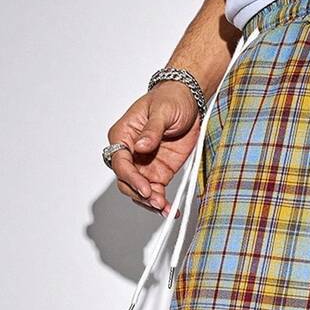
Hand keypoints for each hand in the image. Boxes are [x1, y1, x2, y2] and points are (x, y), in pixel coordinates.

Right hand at [106, 83, 201, 215]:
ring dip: (150, 202)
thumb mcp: (162, 111)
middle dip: (139, 194)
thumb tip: (140, 146)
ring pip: (139, 191)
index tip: (145, 188)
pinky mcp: (158, 173)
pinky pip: (155, 193)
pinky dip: (161, 203)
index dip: (130, 178)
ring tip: (164, 208)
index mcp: (123, 135)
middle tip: (156, 201)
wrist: (189, 102)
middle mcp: (130, 153)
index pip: (119, 162)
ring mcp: (143, 165)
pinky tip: (170, 210)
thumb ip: (151, 131)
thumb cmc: (171, 100)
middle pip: (126, 181)